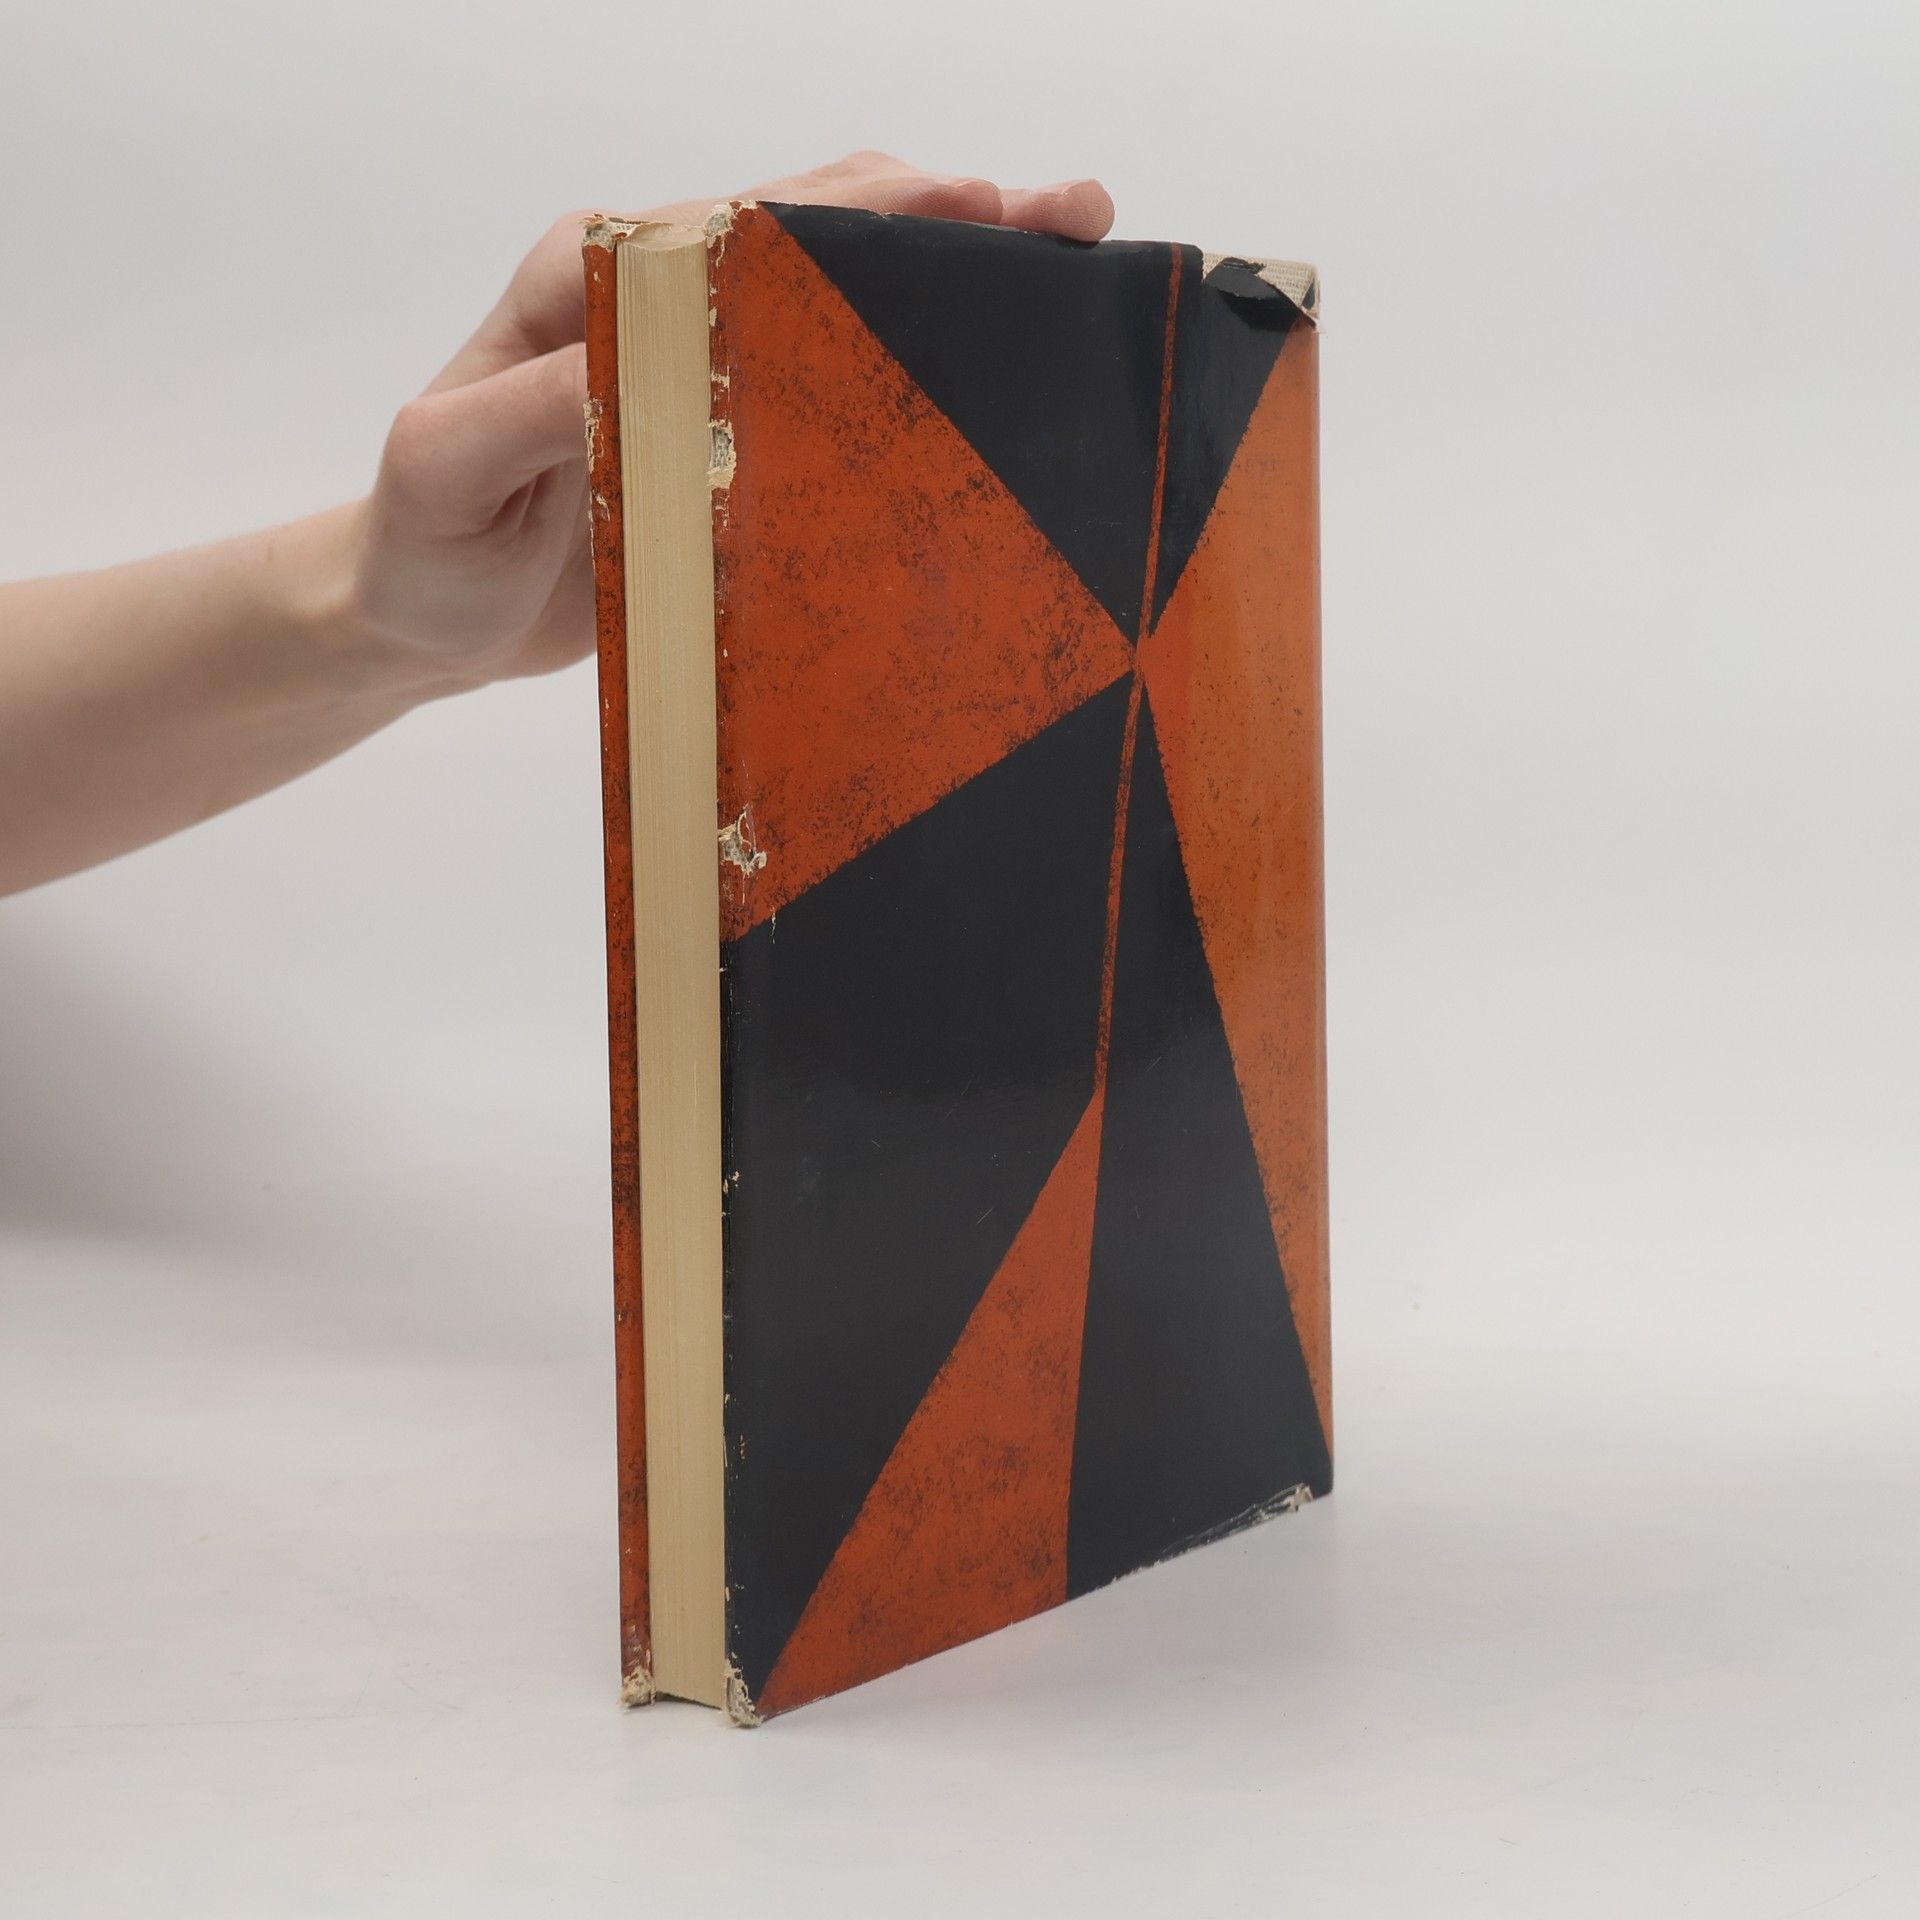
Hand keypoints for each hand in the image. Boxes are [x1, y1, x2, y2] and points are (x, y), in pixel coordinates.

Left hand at [347, 155, 1117, 696]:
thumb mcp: (446, 466)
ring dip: (950, 281)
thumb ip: (534, 406)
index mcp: (596, 279)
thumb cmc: (416, 542)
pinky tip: (982, 377)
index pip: (752, 222)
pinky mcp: (721, 442)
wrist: (412, 617)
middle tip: (1073, 218)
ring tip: (1067, 270)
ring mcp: (698, 370)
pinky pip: (828, 394)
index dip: (873, 210)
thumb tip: (652, 361)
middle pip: (822, 234)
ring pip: (840, 302)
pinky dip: (910, 371)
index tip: (978, 205)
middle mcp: (658, 302)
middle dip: (952, 216)